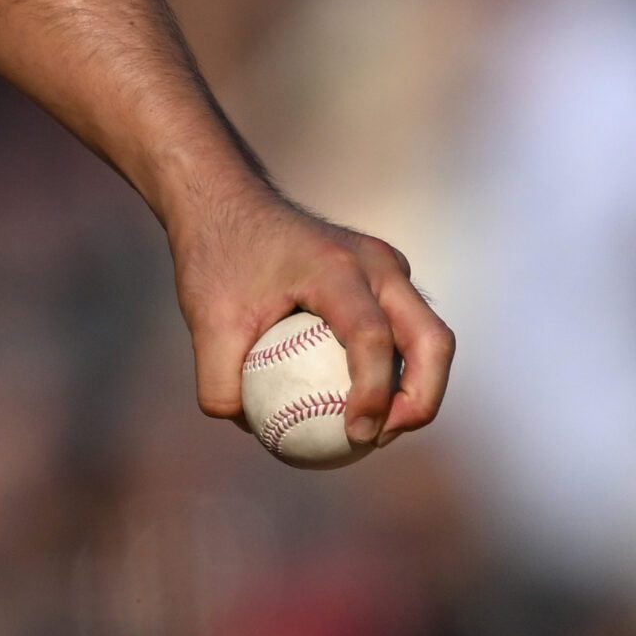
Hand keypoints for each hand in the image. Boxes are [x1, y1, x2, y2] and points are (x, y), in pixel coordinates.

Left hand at [167, 184, 455, 445]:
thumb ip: (219, 380)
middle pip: (431, 339)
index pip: (372, 337)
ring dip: (416, 387)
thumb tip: (251, 430)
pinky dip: (397, 368)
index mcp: (336, 266)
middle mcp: (375, 263)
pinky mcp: (382, 276)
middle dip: (422, 399)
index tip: (356, 435)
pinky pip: (406, 329)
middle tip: (381, 437)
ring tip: (373, 429)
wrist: (222, 198)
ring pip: (428, 335)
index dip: (374, 395)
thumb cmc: (215, 255)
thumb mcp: (204, 318)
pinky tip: (359, 402)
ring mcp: (386, 266)